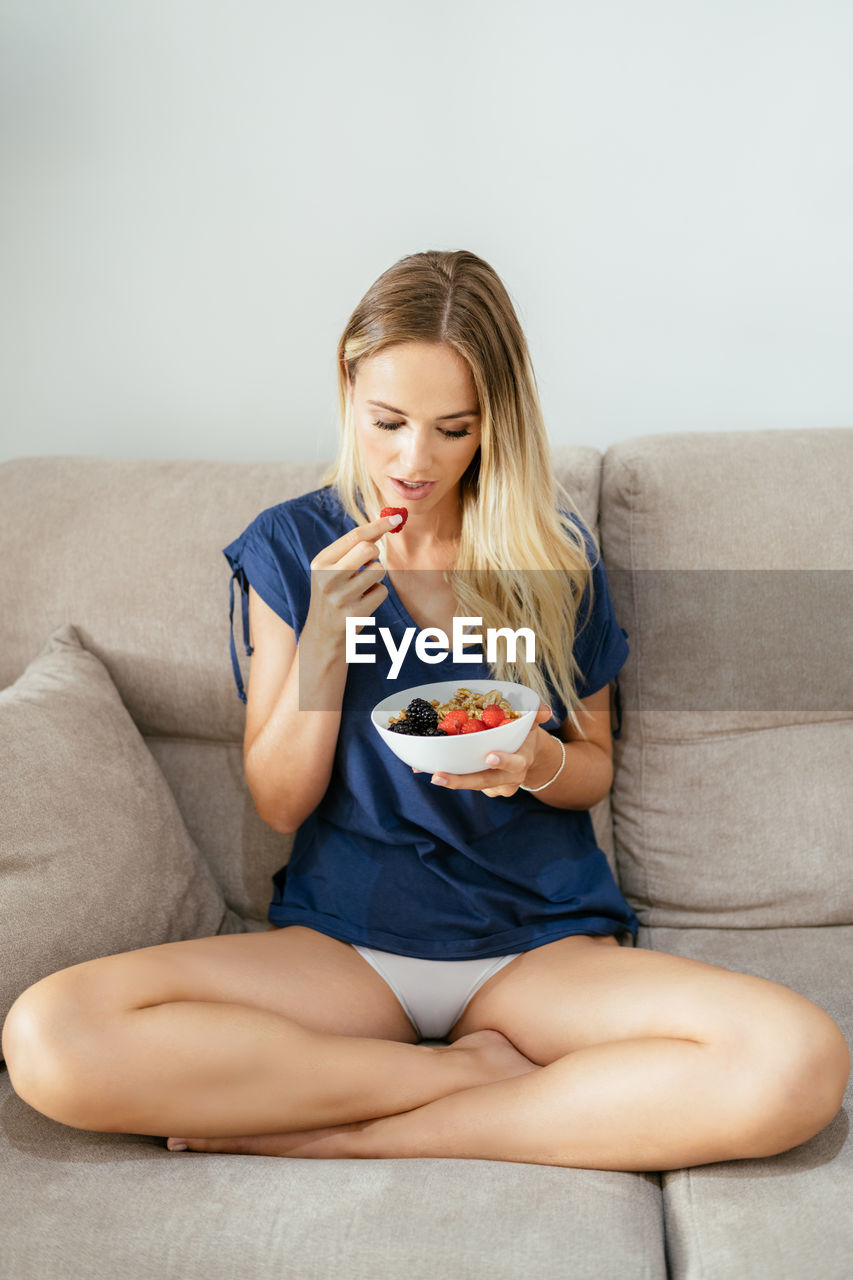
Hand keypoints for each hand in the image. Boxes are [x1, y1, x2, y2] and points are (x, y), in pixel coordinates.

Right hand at [302, 512, 400, 647]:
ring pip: (378, 570)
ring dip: (376, 577)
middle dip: (375, 555)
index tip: (398, 516)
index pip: (355, 536)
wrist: (323, 634)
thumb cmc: (333, 594)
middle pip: (369, 549)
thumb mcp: (333, 569)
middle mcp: (327, 578)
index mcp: (320, 563)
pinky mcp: (355, 613)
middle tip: (366, 565)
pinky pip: (382, 591)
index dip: (379, 525)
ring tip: (361, 587)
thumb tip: (384, 522)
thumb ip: (354, 548)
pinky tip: (363, 602)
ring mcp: (341, 597)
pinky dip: (377, 594)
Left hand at [417, 703, 554, 796]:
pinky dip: (443, 774)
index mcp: (521, 761)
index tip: (489, 756)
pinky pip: (460, 781)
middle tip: (439, 776)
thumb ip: (537, 715)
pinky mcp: (479, 786)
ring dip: (448, 779)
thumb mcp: (532, 724)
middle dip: (461, 781)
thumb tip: (545, 711)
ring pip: (469, 783)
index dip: (504, 761)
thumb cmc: (524, 736)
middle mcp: (507, 779)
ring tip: (427, 772)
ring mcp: (492, 786)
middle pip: (484, 782)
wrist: (525, 756)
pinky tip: (421, 768)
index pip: (515, 764)